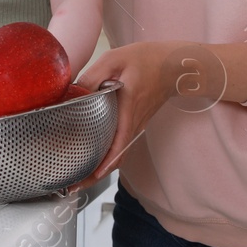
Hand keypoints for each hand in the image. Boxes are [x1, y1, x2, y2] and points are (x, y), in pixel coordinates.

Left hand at [76, 41, 230, 182]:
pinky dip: (107, 157)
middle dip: (93, 175)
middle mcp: (134, 124)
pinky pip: (120, 145)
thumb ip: (93, 75)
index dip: (102, 164)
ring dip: (99, 169)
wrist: (175, 65)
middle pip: (115, 158)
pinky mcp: (135, 123)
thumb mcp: (116, 59)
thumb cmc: (147, 60)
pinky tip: (92, 158)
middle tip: (71, 186)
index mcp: (128, 110)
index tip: (87, 177)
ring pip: (118, 154)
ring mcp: (136, 125)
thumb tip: (72, 91)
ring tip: (77, 178)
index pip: (117, 145)